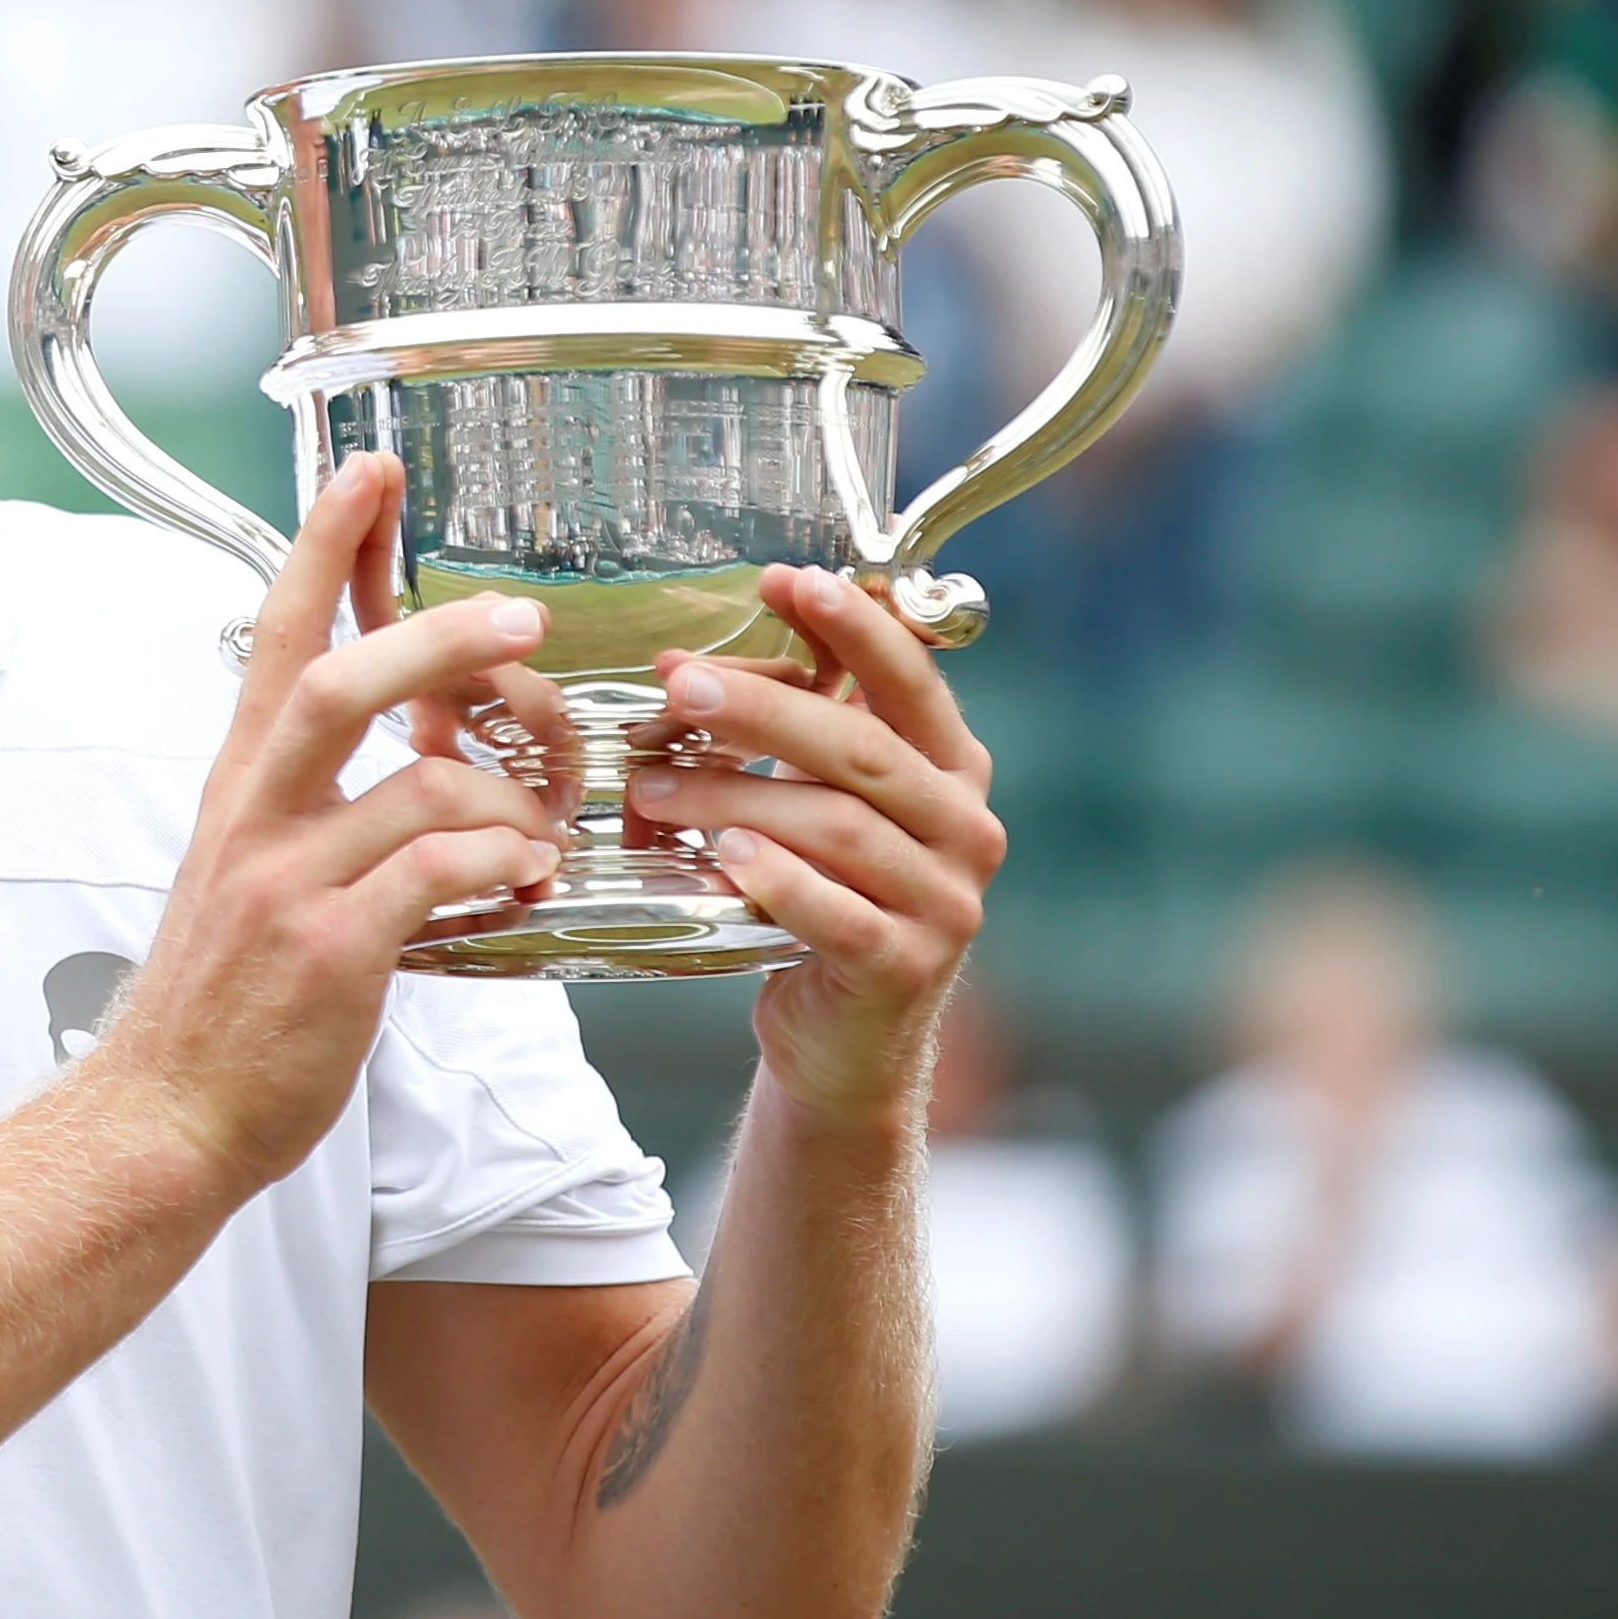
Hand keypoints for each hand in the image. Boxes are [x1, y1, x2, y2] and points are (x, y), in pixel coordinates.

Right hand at [95, 455, 565, 1191]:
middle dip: (437, 638)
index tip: (369, 473)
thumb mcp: (245, 878)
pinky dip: (502, 867)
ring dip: (507, 801)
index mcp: (239, 789)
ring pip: (415, 786)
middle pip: (338, 685)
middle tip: (521, 619)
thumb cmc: (219, 1008)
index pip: (277, 638)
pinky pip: (439, 874)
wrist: (162, 1115)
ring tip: (542, 836)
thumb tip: (413, 769)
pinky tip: (527, 882)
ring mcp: (288, 882)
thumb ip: (314, 813)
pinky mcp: (332, 949)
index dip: (325, 548)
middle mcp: (256, 819)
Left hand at [626, 564, 1004, 1129]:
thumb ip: (794, 736)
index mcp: (951, 771)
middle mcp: (965, 828)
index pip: (913, 681)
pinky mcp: (905, 968)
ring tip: (651, 783)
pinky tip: (725, 856)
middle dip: (766, 706)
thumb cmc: (824, 896)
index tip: (788, 580)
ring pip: (838, 827)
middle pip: (862, 750)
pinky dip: (779, 880)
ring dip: (736, 795)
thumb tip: (687, 665)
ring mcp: (945, 903)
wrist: (843, 1038)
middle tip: (678, 681)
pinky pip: (840, 915)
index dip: (856, 627)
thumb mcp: (821, 804)